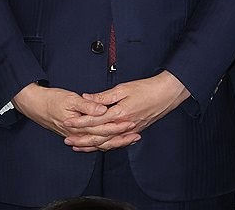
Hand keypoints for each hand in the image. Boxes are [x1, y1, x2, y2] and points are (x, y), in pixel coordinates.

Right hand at [12, 83, 136, 151]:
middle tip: (135, 135)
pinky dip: (102, 144)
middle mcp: (78, 133)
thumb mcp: (70, 99)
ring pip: (97, 143)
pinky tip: (110, 142)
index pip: (102, 129)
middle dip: (120, 138)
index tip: (131, 124)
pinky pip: (91, 143)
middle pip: (102, 140)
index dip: (118, 127)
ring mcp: (76, 135)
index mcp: (78, 125)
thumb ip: (88, 106)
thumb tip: (102, 110)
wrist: (34, 105)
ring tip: (128, 139)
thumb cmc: (51, 100)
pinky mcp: (74, 134)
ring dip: (113, 142)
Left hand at [69, 71, 189, 149]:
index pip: (93, 121)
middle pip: (98, 137)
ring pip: (107, 143)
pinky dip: (106, 146)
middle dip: (81, 139)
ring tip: (79, 146)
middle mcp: (123, 125)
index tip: (67, 122)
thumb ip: (103, 96)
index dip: (79, 122)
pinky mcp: (135, 131)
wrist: (167, 93)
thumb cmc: (147, 89)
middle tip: (67, 140)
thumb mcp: (123, 88)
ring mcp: (129, 130)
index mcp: (119, 113)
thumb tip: (86, 97)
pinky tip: (100, 146)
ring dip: (92, 146)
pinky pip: (117, 143)